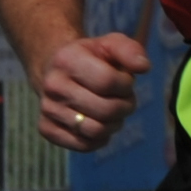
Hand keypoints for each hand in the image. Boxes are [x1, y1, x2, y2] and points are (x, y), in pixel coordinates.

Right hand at [31, 31, 149, 149]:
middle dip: (125, 107)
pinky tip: (100, 123)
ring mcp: (47, 108)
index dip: (126, 85)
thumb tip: (144, 67)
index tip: (126, 81)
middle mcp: (53, 85)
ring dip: (114, 124)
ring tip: (114, 112)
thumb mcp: (110, 45)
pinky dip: (99, 139)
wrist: (58, 70)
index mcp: (66, 59)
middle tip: (125, 100)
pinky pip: (83, 145)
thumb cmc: (91, 58)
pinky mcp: (46, 129)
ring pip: (96, 131)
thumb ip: (130, 50)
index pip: (107, 81)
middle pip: (105, 110)